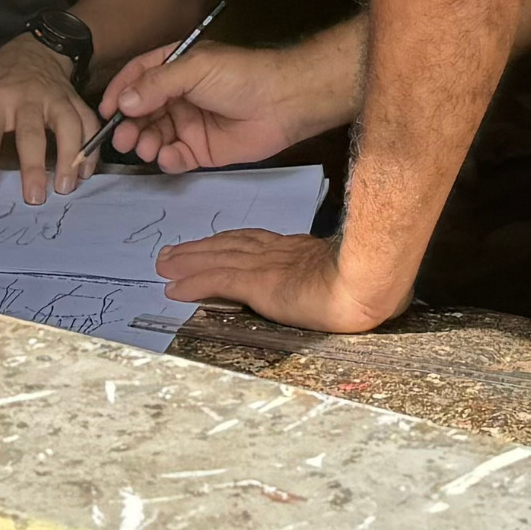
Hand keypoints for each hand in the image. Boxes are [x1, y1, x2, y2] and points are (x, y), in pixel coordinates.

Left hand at [0, 34, 100, 202]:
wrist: (31, 50)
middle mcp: (26, 97)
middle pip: (31, 133)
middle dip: (34, 166)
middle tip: (35, 198)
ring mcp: (54, 97)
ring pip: (68, 124)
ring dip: (70, 156)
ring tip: (68, 186)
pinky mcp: (74, 99)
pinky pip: (89, 122)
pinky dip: (91, 146)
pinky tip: (86, 171)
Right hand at [97, 41, 306, 171]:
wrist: (281, 103)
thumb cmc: (240, 76)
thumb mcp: (195, 69)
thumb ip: (157, 85)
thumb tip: (124, 102)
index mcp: (176, 68)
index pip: (138, 77)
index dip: (120, 92)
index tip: (105, 111)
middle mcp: (178, 95)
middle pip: (141, 111)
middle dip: (129, 125)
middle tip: (122, 138)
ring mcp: (189, 124)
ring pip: (154, 136)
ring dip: (144, 142)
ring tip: (145, 147)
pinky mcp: (201, 150)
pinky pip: (175, 157)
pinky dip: (167, 159)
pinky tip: (169, 157)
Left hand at [157, 229, 405, 331]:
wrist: (365, 284)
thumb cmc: (364, 282)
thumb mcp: (343, 273)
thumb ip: (328, 275)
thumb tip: (332, 288)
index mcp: (295, 251)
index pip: (253, 242)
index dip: (226, 244)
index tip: (209, 245)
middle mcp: (276, 252)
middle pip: (228, 245)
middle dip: (199, 249)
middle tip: (172, 253)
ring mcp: (266, 265)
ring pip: (217, 258)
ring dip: (187, 261)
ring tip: (164, 265)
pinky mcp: (259, 282)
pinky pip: (218, 280)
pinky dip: (193, 281)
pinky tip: (174, 287)